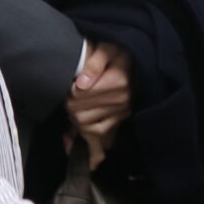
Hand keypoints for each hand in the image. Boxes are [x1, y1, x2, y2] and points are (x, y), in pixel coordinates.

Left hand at [66, 41, 132, 168]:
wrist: (135, 58)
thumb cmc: (118, 50)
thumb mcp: (106, 47)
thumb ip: (94, 63)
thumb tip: (81, 85)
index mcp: (118, 81)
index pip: (81, 94)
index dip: (69, 91)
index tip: (68, 86)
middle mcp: (122, 100)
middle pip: (81, 113)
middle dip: (69, 107)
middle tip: (67, 98)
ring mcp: (122, 112)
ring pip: (88, 127)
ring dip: (75, 124)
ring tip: (71, 114)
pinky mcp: (120, 120)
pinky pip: (102, 139)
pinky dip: (91, 149)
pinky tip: (82, 155)